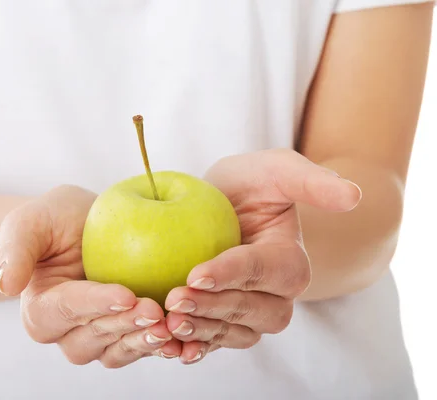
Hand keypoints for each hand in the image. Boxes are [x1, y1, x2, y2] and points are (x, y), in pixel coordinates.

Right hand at [0, 185, 181, 367]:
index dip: (94, 306)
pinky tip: (185, 333)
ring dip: (144, 342)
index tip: (124, 294)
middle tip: (155, 309)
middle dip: (124, 326)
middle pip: (92, 339)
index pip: (63, 312)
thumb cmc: (56, 220)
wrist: (89, 224)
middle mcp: (67, 332)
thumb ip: (16, 248)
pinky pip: (142, 348)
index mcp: (41, 310)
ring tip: (171, 325)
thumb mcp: (32, 220)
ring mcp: (99, 337)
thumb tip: (6, 284)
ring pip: (118, 351)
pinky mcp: (127, 335)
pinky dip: (163, 345)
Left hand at [164, 149, 361, 363]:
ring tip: (167, 324)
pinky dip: (191, 348)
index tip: (197, 274)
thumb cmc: (251, 185)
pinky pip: (212, 343)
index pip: (267, 271)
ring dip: (201, 333)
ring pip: (234, 334)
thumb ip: (309, 180)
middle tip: (175, 299)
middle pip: (251, 311)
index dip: (234, 275)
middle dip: (214, 309)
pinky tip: (167, 346)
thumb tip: (353, 196)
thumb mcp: (275, 169)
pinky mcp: (224, 323)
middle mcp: (277, 296)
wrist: (218, 207)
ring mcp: (250, 314)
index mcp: (291, 261)